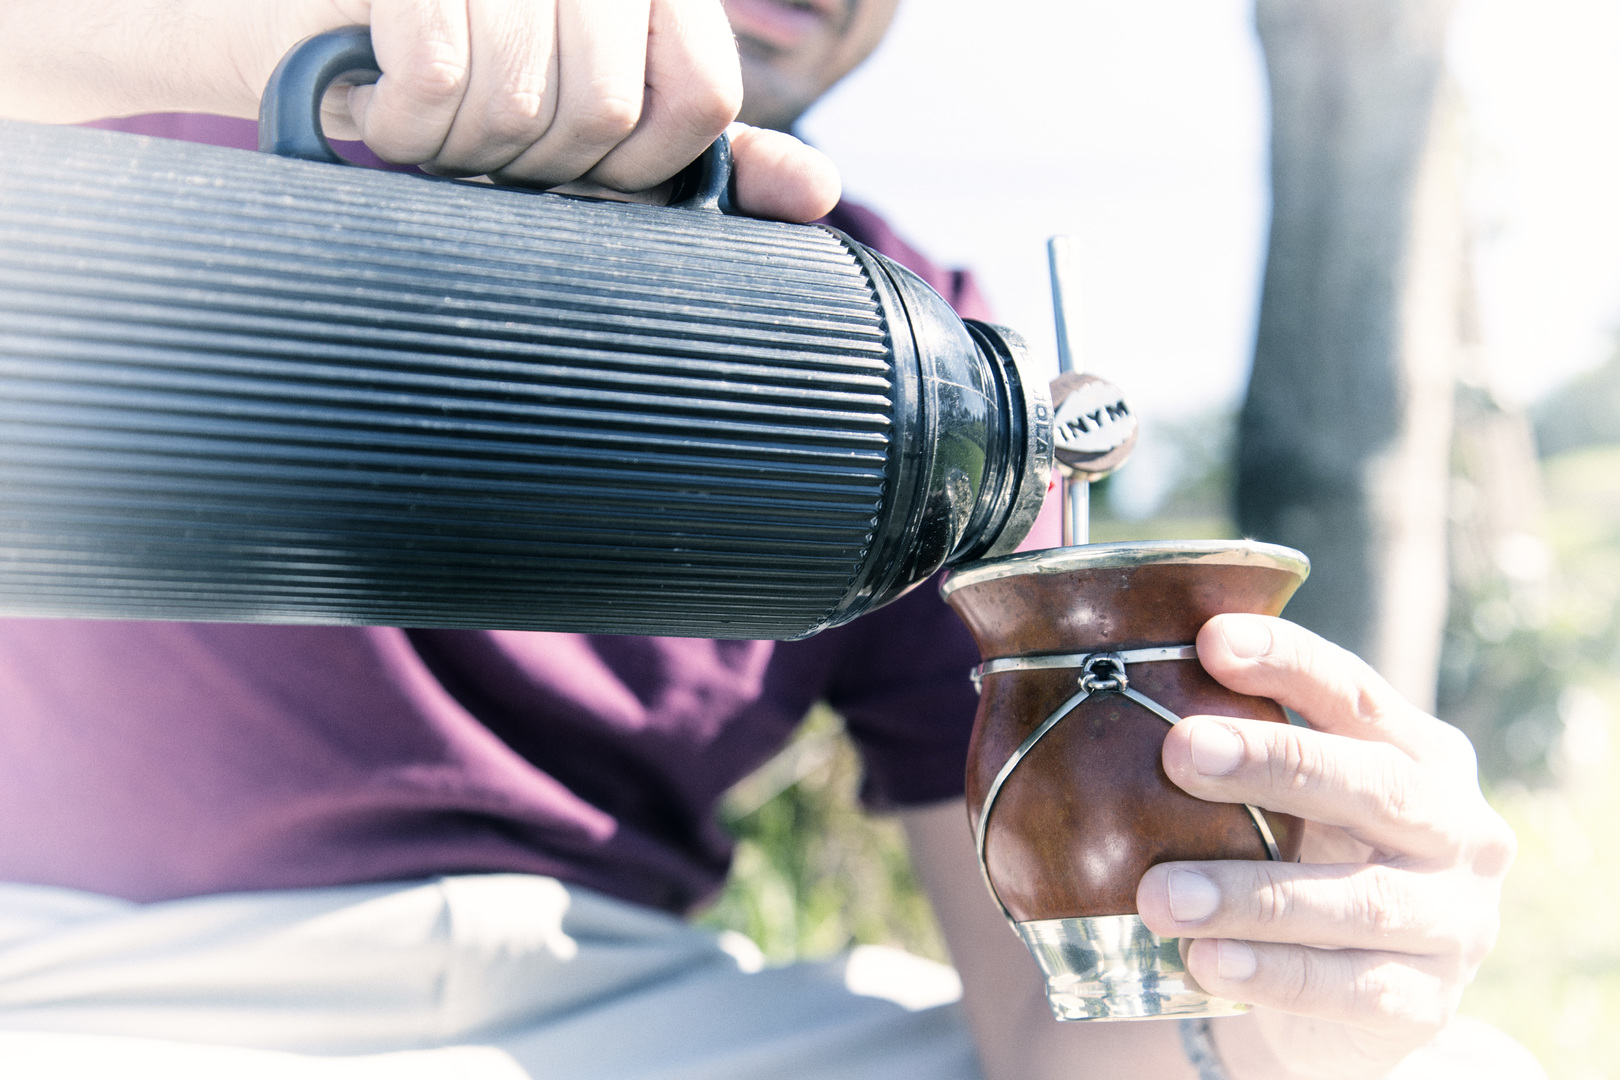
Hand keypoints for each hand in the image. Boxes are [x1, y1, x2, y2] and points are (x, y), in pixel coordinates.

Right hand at [0, 0, 839, 220]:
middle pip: (609, 116)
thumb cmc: (460, 89)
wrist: (293, 28)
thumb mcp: (593, 136)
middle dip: (538, 169)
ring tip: (432, 134)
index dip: (641, 168)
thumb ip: (707, 160)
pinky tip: (383, 111)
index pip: (700, 99)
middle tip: (485, 153)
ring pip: (524, 106)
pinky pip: (439, 79)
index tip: (582, 174)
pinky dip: (403, 126)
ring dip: (462, 155)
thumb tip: (821, 194)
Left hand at [1136, 614, 1516, 1077]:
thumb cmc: (1303, 860)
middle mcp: (1457, 831)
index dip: (1290, 662)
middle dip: (1276, 762)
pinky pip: (1350, 989)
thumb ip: (1233, 747)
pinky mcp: (1425, 1004)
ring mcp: (1454, 923)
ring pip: (1359, 900)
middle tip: (1180, 750)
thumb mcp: (1289, 797)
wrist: (1348, 997)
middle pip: (1374, 783)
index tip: (1211, 640)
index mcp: (1423, 757)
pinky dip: (1274, 974)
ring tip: (1158, 894)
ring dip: (1251, 894)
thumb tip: (1095, 685)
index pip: (1358, 693)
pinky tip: (1206, 960)